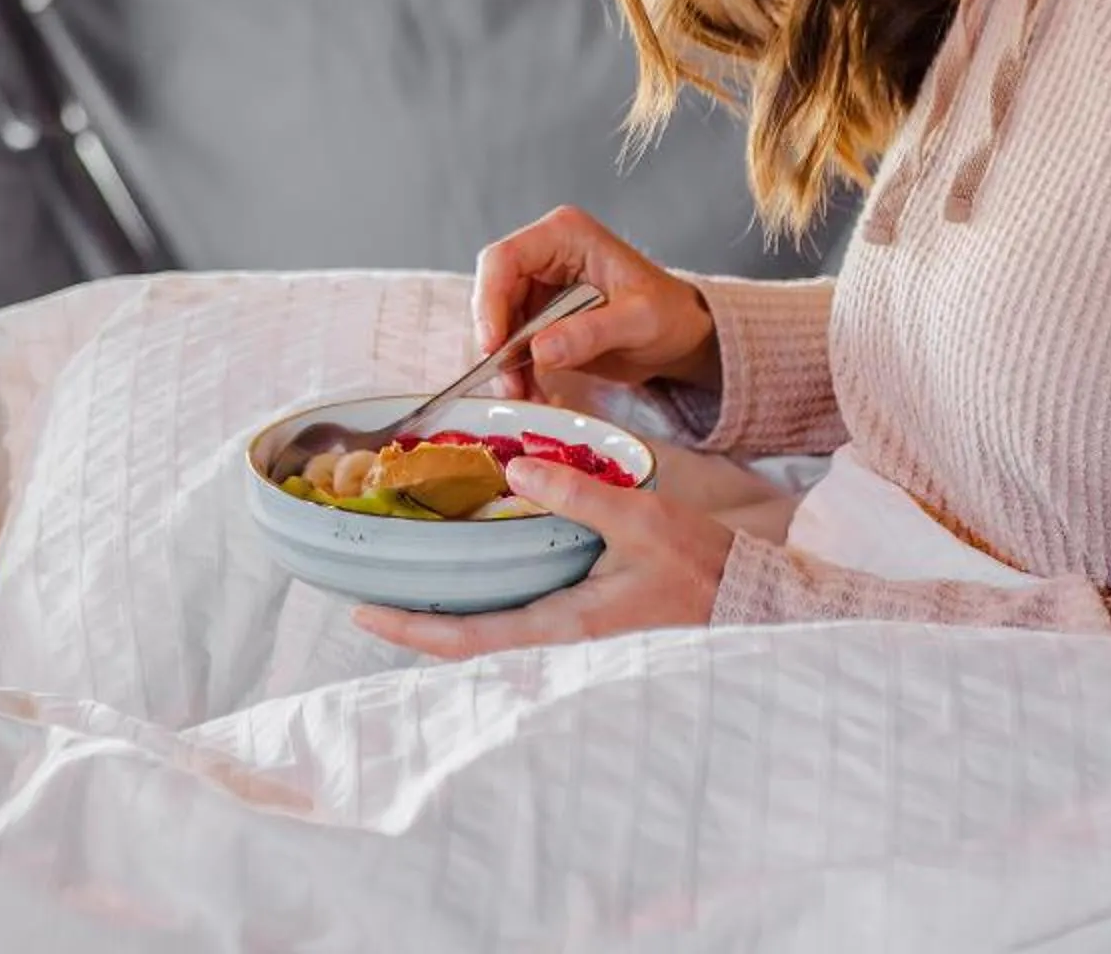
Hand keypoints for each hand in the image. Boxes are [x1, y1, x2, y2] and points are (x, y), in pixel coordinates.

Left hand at [349, 458, 734, 657]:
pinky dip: (482, 601)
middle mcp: (557, 639)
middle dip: (415, 623)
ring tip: (403, 582)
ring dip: (445, 613)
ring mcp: (569, 633)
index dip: (413, 630)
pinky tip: (469, 573)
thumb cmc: (698, 565)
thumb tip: (516, 467)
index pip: (470, 639)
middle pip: (467, 643)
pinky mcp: (581, 620)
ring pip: (490, 632)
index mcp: (563, 624)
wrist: (746, 598)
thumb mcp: (639, 519)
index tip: (364, 613)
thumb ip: (577, 494)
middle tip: (365, 593)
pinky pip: (517, 617)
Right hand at [474, 207, 720, 401]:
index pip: (504, 259)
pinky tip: (532, 393)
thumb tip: (540, 350)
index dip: (489, 301)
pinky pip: (514, 343)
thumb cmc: (670, 314)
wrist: (683, 335)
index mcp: (566, 235)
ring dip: (504, 362)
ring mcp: (541, 284)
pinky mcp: (541, 315)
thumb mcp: (639, 322)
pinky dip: (517, 371)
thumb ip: (591, 333)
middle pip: (493, 292)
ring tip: (522, 395)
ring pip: (499, 322)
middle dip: (496, 340)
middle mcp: (546, 253)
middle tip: (507, 383)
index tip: (493, 346)